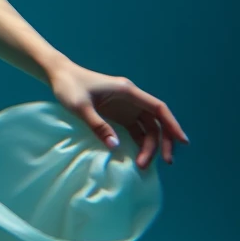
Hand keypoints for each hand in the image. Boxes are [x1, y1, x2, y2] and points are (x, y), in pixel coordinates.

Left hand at [47, 60, 188, 169]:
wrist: (58, 75)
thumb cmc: (68, 86)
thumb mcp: (80, 106)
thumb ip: (97, 125)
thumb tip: (115, 147)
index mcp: (127, 91)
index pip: (158, 108)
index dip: (172, 125)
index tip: (183, 142)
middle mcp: (130, 98)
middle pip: (155, 121)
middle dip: (162, 142)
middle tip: (164, 162)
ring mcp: (124, 106)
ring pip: (146, 128)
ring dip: (148, 145)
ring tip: (142, 164)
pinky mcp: (117, 113)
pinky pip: (134, 130)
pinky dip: (138, 143)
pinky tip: (136, 157)